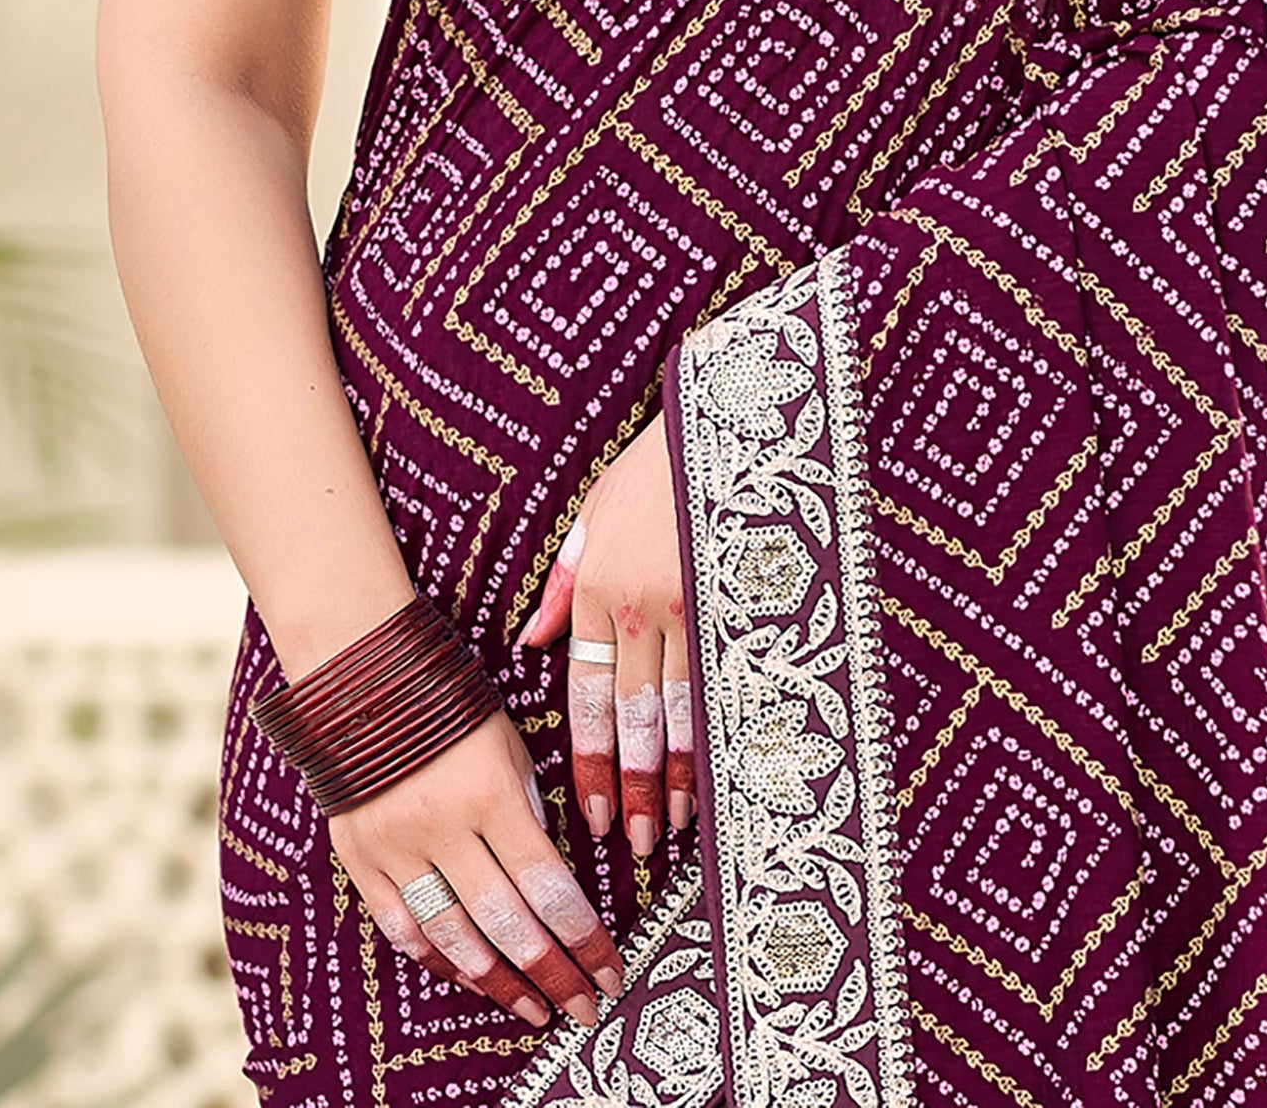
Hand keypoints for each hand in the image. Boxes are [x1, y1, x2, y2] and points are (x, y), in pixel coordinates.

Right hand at [329, 707, 624, 1029]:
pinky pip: (400, 926)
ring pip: (453, 936)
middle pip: (507, 923)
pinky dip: (438, 958)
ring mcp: (397, 847)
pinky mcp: (360, 858)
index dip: (584, 937)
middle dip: (553, 972)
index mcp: (491, 793)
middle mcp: (443, 827)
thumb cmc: (450, 708)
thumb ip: (528, 812)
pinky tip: (471, 977)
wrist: (363, 682)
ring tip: (534, 1006)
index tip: (610, 969)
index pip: (549, 884)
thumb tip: (549, 879)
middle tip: (584, 1006)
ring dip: (499, 981)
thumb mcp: (509, 747)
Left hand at [515, 409, 694, 857]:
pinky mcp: (732, 597)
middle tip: (635, 842)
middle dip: (633, 785)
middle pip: (631, 717)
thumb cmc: (653, 469)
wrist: (721, 424)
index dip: (589, 760)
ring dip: (678, 775)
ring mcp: (690, 605)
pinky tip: (723, 771)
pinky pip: (722, 679)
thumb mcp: (594, 515)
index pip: (585, 694)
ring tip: (675, 826)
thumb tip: (533, 641)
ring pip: (679, 709)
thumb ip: (564, 583)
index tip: (593, 813)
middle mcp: (638, 606)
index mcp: (597, 589)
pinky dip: (720, 732)